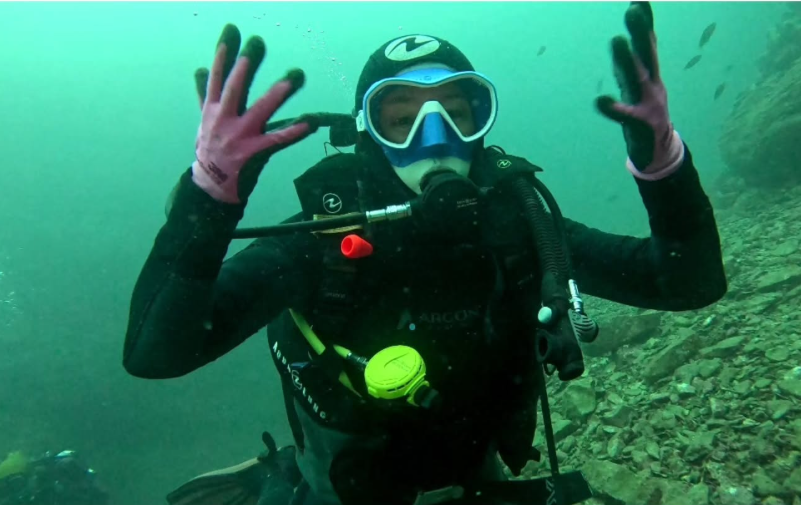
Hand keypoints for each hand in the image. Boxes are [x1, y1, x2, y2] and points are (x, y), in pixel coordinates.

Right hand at [192, 24, 318, 203]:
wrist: (210, 187)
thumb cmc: (211, 150)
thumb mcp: (204, 121)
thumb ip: (205, 93)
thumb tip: (200, 69)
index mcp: (212, 109)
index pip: (217, 77)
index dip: (224, 54)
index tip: (232, 32)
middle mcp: (223, 120)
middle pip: (235, 88)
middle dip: (246, 66)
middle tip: (257, 44)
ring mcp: (239, 137)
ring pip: (260, 111)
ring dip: (277, 94)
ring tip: (295, 76)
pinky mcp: (254, 154)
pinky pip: (277, 140)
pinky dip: (294, 131)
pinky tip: (310, 122)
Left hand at [596, 2, 683, 179]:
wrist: (657, 149)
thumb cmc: (645, 112)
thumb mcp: (643, 83)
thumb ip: (638, 58)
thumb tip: (640, 31)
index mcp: (650, 76)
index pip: (647, 45)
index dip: (644, 23)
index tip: (638, 1)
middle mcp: (651, 86)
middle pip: (645, 56)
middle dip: (640, 32)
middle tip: (632, 10)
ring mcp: (647, 105)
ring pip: (636, 79)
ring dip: (626, 60)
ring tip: (616, 40)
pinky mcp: (639, 125)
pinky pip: (624, 115)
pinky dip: (613, 108)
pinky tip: (600, 100)